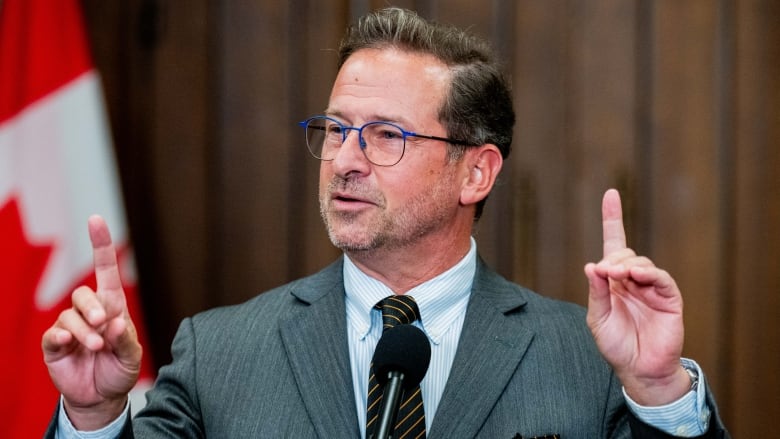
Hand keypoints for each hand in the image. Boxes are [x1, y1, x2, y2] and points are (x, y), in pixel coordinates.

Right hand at [41, 216, 141, 429]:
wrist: (103, 396)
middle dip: (92, 307)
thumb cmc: (120, 369)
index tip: (95, 219)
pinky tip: (70, 343)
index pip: (106, 269)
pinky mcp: (55, 345)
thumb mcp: (132, 356)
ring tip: (96, 347)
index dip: (100, 244)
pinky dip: (62, 337)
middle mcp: (90, 312)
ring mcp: (71, 327)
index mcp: (113, 306)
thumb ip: (125, 339)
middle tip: (103, 324)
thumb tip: (114, 322)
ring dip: (84, 330)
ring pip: (69, 315)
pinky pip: (53, 334)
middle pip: (83, 294)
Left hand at [584, 189, 690, 405]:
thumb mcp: (598, 318)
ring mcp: (651, 287)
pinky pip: (660, 278)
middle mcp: (633, 280)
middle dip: (612, 259)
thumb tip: (591, 266)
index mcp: (614, 282)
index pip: (613, 244)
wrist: (639, 369)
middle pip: (623, 253)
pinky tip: (635, 276)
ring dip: (626, 265)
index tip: (611, 194)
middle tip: (605, 273)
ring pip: (640, 262)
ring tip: (617, 276)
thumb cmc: (617, 345)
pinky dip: (647, 273)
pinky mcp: (669, 297)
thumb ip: (596, 292)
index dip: (612, 219)